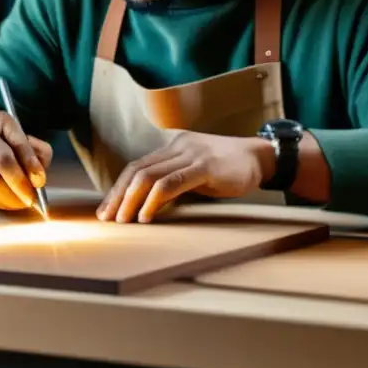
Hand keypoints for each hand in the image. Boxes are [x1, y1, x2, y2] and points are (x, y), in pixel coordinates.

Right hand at [0, 111, 52, 209]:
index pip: (18, 141)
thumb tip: (38, 178)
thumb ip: (39, 155)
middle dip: (19, 183)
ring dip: (7, 197)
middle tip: (31, 199)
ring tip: (19, 204)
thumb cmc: (7, 149)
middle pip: (2, 160)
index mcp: (0, 121)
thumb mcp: (26, 144)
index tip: (40, 181)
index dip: (31, 162)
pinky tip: (4, 203)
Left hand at [96, 131, 271, 223]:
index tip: (107, 210)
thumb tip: (146, 205)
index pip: (136, 166)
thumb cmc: (227, 169)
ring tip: (123, 221)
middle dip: (119, 196)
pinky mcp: (204, 166)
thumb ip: (172, 183)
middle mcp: (177, 146)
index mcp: (173, 147)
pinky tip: (146, 216)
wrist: (260, 157)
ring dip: (131, 200)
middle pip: (137, 170)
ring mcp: (191, 155)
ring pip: (149, 176)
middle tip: (107, 219)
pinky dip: (154, 200)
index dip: (118, 188)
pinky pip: (171, 183)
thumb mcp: (195, 174)